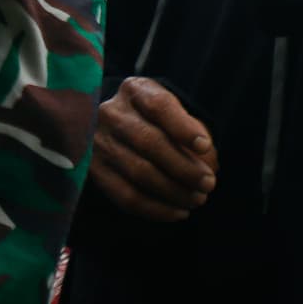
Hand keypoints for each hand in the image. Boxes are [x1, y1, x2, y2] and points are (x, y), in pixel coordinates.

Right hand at [89, 78, 216, 220]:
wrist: (114, 129)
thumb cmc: (155, 122)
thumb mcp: (172, 114)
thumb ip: (193, 132)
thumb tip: (207, 162)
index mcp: (134, 91)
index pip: (159, 106)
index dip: (183, 127)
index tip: (204, 146)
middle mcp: (111, 112)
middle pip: (149, 142)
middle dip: (184, 167)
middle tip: (208, 183)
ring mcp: (97, 142)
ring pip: (139, 172)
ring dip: (174, 191)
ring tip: (197, 199)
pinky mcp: (93, 170)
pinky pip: (126, 195)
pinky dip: (156, 209)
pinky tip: (178, 212)